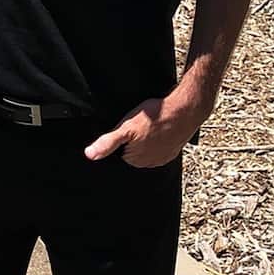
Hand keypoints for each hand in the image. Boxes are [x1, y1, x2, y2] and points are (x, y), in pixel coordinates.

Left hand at [84, 96, 202, 167]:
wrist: (184, 111)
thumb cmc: (155, 118)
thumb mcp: (126, 127)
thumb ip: (108, 142)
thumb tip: (90, 155)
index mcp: (134, 160)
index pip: (119, 151)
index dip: (121, 137)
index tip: (127, 128)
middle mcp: (148, 163)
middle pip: (132, 150)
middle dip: (133, 138)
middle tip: (139, 124)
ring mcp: (162, 158)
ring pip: (146, 148)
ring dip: (146, 138)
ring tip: (150, 125)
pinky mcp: (172, 151)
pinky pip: (160, 146)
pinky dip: (159, 138)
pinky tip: (160, 128)